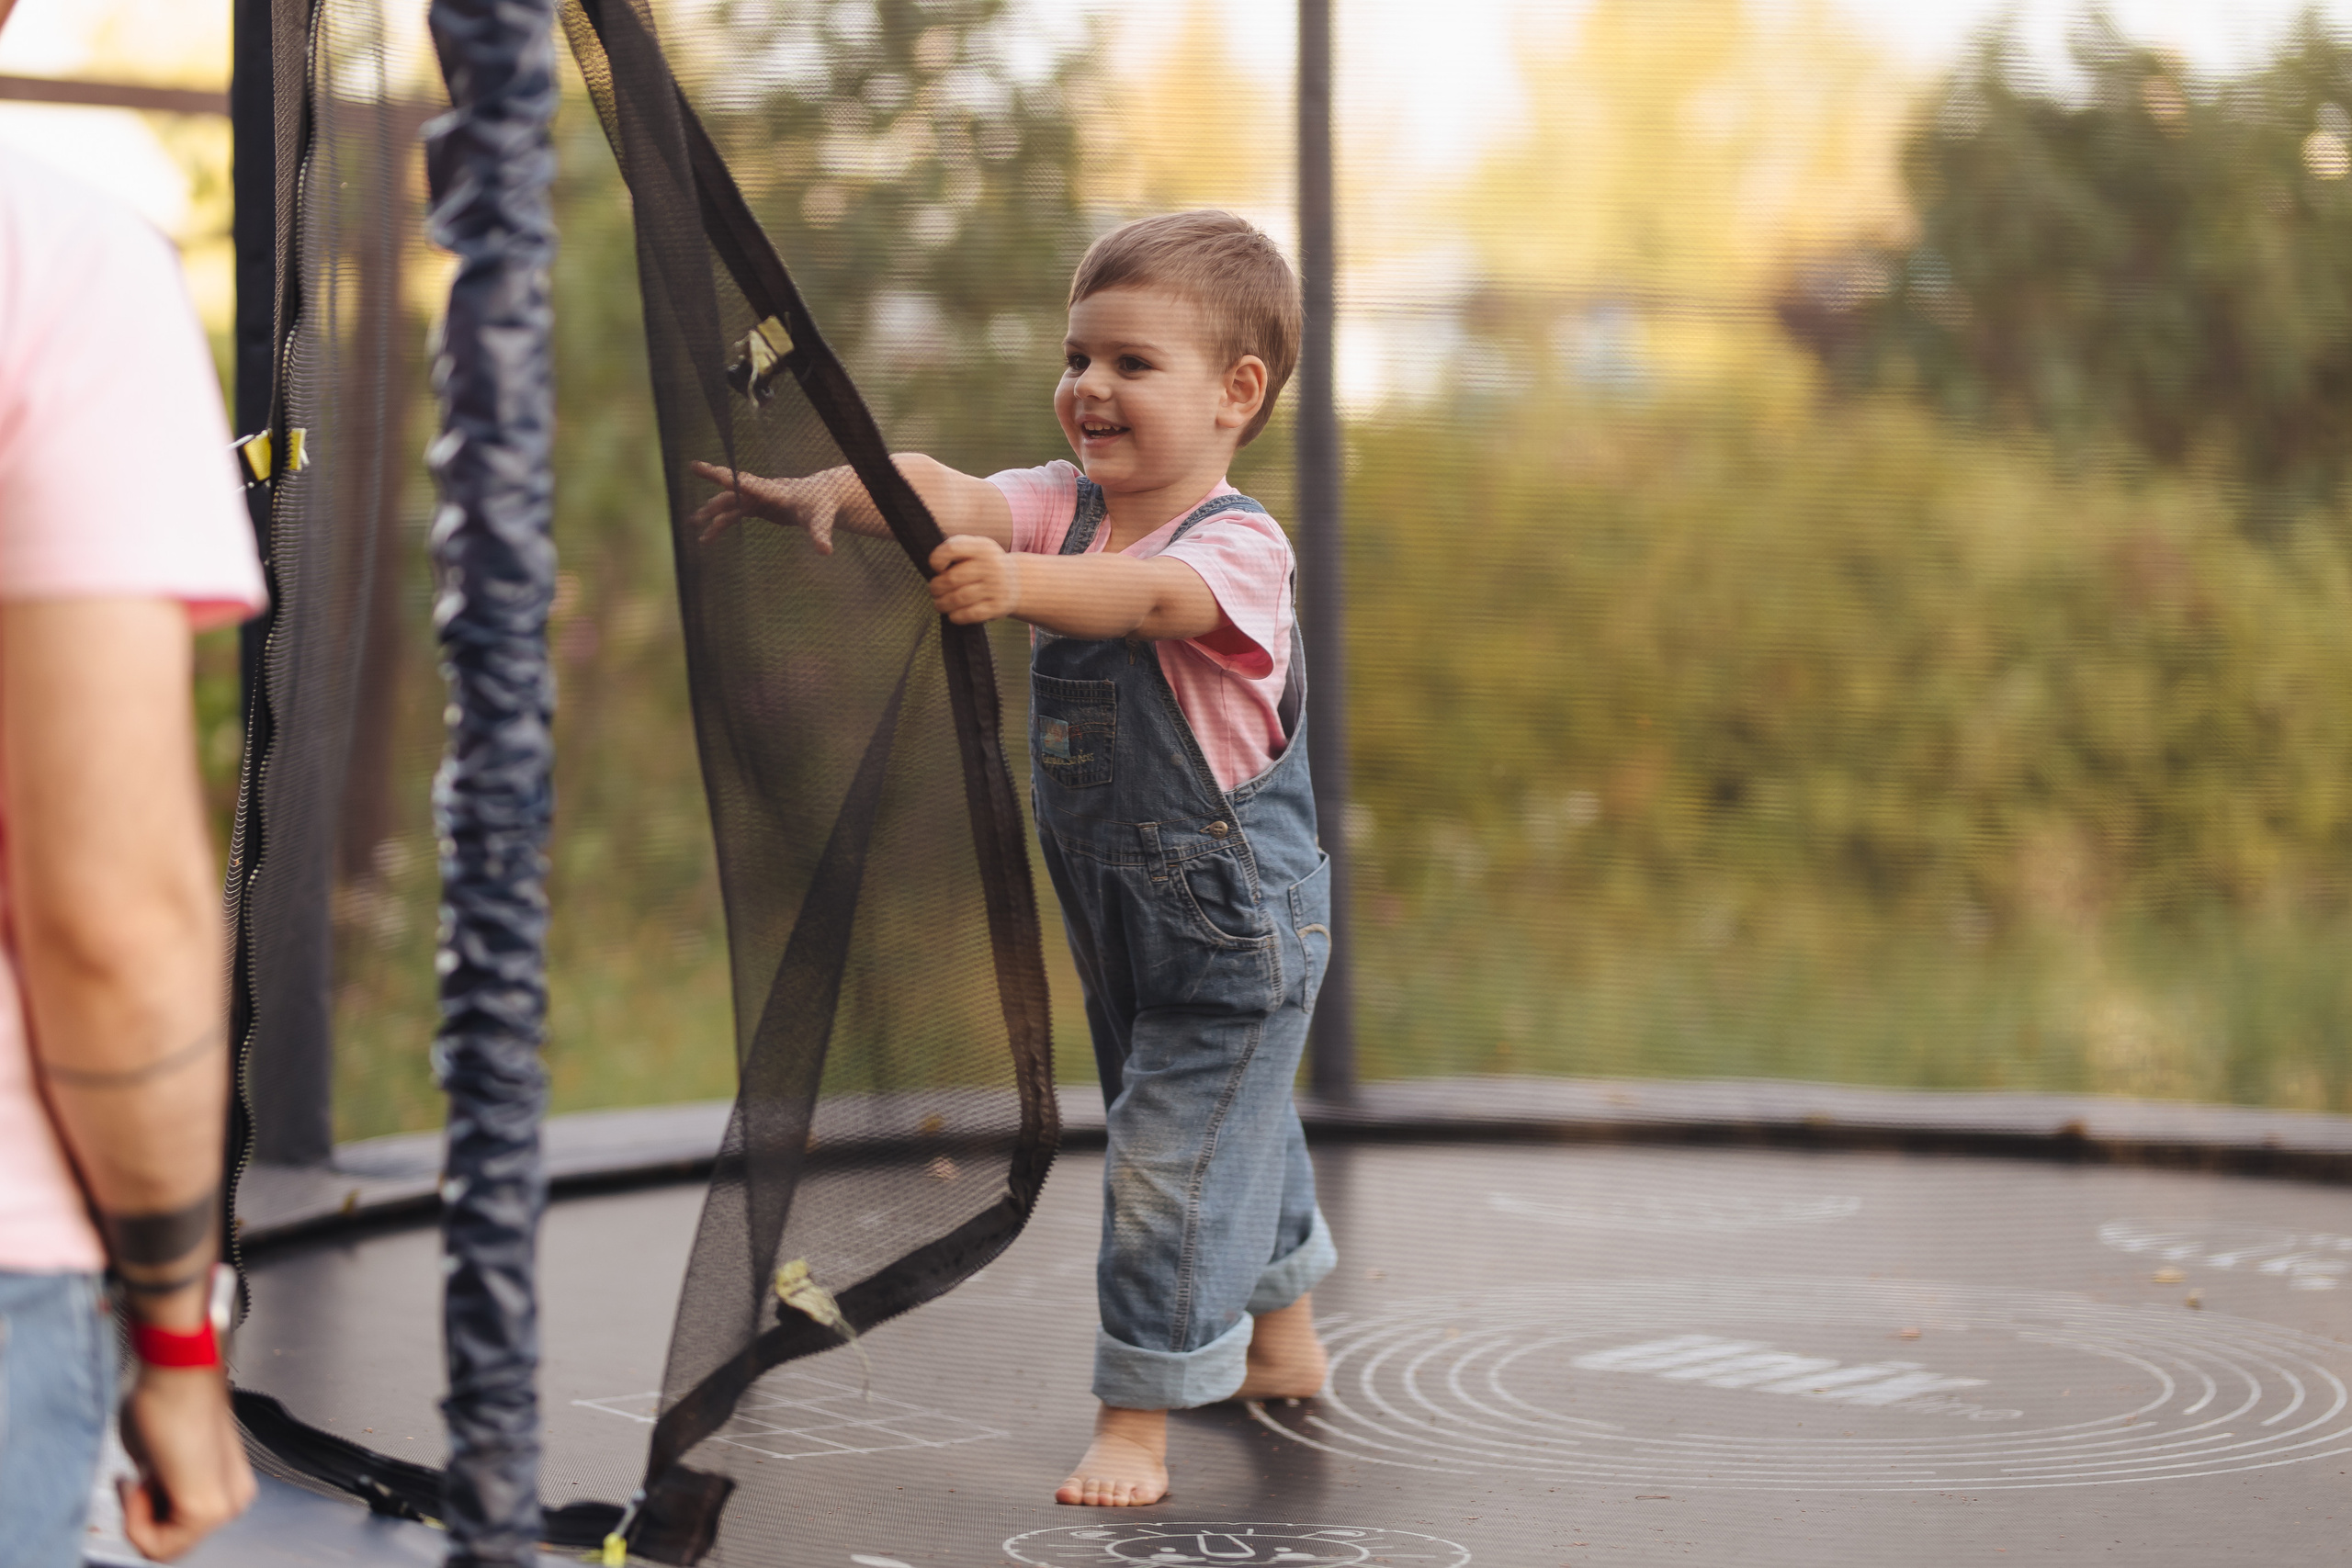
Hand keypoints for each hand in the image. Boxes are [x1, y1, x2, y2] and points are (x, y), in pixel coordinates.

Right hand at [117, 1362, 255, 1559]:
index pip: (171, 1533)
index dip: (139, 1514)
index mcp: (227, 1487)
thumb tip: (145, 1501)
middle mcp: (234, 1500)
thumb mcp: (155, 1460)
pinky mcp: (208, 1509)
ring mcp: (225, 1507)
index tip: (135, 1479)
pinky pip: (158, 1547)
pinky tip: (143, 1480)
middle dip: (139, 1516)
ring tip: (145, 1473)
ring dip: (138, 1514)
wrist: (176, 1372)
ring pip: (162, 1549)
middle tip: (137, 1478)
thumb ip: (156, 1490)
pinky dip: (135, 1519)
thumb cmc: (163, 1401)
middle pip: (168, 1544)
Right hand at [687, 460, 846, 548]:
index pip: (753, 484)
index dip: (735, 481)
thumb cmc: (822, 507)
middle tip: (694, 466)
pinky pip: (732, 514)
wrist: (822, 498)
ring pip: (728, 502)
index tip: (718, 474)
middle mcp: (762, 491)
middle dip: (714, 476)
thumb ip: (821, 535)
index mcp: (775, 491)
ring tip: (692, 522)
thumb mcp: (821, 522)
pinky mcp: (756, 507)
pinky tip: (706, 538)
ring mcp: (756, 498)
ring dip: (710, 510)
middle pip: (734, 484)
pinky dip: (718, 524)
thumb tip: (826, 551)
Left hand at [928, 535, 1020, 624]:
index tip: (938, 569)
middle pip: (952, 578)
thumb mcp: (975, 549)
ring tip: (940, 604)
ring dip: (942, 604)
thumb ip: (954, 551)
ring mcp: (997, 587)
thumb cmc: (984, 565)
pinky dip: (956, 616)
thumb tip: (935, 571)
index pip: (952, 549)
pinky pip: (970, 614)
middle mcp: (992, 566)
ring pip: (958, 598)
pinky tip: (953, 614)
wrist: (1017, 582)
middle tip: (935, 591)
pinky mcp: (998, 607)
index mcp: (983, 547)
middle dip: (936, 587)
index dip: (937, 560)